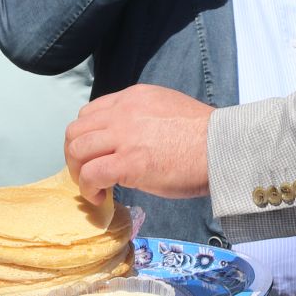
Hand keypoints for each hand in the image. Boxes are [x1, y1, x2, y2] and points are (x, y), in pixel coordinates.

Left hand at [65, 85, 213, 203]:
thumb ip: (142, 117)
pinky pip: (91, 174)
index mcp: (132, 98)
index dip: (87, 137)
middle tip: (88, 173)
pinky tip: (100, 197)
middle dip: (75, 155)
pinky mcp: (128, 163)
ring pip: (76, 150)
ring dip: (79, 172)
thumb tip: (129, 140)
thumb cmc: (203, 135)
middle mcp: (123, 112)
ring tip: (94, 187)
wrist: (221, 147)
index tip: (96, 154)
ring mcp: (124, 137)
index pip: (89, 113)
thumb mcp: (167, 108)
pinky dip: (88, 188)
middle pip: (75, 131)